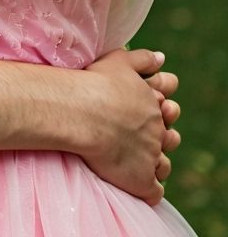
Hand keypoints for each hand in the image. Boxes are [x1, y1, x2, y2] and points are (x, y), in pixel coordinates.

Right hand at [80, 48, 178, 204]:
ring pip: (162, 164)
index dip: (160, 108)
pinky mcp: (142, 180)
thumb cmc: (95, 84)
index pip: (169, 108)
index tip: (141, 106)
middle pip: (168, 137)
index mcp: (154, 104)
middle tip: (135, 132)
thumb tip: (161, 58)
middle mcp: (157, 131)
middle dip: (159, 136)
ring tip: (134, 157)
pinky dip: (147, 187)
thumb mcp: (119, 61)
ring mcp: (151, 156)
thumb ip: (142, 59)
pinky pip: (153, 191)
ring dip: (154, 162)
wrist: (80, 112)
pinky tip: (131, 179)